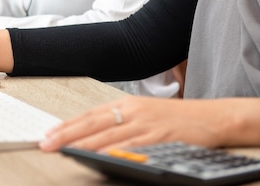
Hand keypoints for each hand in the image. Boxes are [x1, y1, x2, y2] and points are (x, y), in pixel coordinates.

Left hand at [39, 96, 240, 152]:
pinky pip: (133, 145)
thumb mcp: (145, 114)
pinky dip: (115, 150)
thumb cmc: (177, 118)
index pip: (89, 114)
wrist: (213, 117)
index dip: (67, 124)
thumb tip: (94, 135)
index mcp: (127, 104)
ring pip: (108, 134)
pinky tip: (100, 156)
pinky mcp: (161, 136)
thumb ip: (121, 122)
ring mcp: (146, 123)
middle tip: (46, 143)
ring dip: (83, 143)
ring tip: (64, 150)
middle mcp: (133, 111)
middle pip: (93, 122)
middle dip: (66, 134)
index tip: (48, 133)